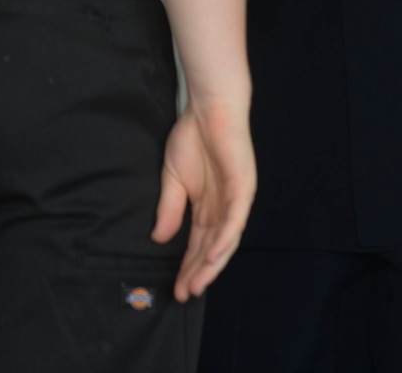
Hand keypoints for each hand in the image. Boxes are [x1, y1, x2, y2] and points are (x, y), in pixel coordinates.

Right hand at [152, 99, 256, 301]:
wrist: (208, 108)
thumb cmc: (193, 138)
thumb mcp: (173, 179)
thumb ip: (169, 209)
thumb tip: (158, 238)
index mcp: (208, 207)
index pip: (199, 244)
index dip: (188, 266)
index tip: (175, 287)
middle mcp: (225, 208)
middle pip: (213, 248)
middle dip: (199, 272)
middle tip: (184, 294)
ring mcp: (236, 199)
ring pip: (226, 240)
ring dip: (212, 263)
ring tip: (197, 283)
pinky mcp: (243, 188)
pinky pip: (235, 219)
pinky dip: (225, 238)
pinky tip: (213, 255)